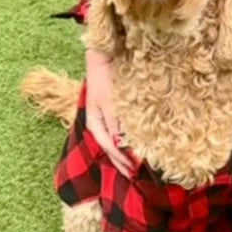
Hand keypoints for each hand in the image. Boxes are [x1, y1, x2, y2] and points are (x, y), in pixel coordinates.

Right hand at [85, 48, 133, 174]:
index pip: (108, 147)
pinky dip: (127, 141)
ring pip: (114, 141)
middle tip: (136, 175)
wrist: (103, 56)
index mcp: (95, 123)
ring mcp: (105, 117)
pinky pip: (119, 131)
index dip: (121, 160)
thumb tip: (122, 146)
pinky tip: (136, 145)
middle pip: (110, 148)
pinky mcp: (113, 110)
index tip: (134, 171)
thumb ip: (115, 124)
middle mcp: (99, 123)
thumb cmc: (105, 78)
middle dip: (122, 162)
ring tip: (136, 166)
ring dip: (125, 154)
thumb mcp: (109, 102)